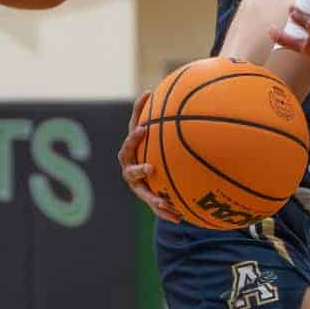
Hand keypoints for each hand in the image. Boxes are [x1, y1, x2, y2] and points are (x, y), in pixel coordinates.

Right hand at [117, 91, 178, 221]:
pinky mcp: (146, 197)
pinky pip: (155, 206)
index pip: (131, 139)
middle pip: (130, 168)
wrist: (150, 170)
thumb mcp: (158, 130)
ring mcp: (136, 184)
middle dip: (138, 169)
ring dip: (150, 196)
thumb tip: (168, 90)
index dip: (135, 134)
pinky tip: (179, 218)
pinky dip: (166, 212)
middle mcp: (130, 167)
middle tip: (150, 168)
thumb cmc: (153, 144)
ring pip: (141, 192)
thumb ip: (161, 113)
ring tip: (161, 200)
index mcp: (132, 149)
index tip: (144, 129)